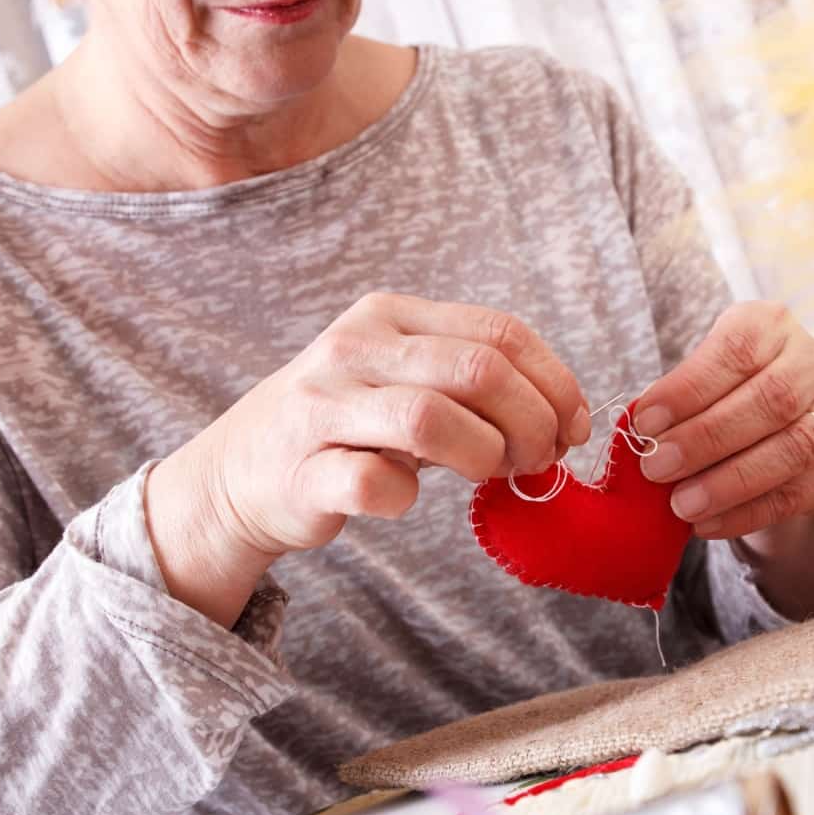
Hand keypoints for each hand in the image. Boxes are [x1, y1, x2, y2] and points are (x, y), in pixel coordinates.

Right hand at [146, 293, 589, 625]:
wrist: (239, 476)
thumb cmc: (350, 428)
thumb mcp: (409, 381)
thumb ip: (479, 386)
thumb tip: (567, 418)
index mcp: (392, 316)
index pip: (501, 332)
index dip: (555, 383)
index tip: (574, 428)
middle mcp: (354, 348)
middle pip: (478, 370)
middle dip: (531, 422)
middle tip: (539, 460)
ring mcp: (322, 407)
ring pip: (430, 418)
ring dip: (484, 455)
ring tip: (491, 476)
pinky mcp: (301, 471)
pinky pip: (375, 482)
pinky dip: (405, 498)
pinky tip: (403, 498)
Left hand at [633, 301, 813, 542]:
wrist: (772, 424)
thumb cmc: (719, 391)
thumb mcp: (698, 375)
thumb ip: (678, 400)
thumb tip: (644, 437)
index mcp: (772, 325)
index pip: (737, 351)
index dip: (690, 389)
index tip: (645, 423)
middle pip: (771, 400)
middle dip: (706, 439)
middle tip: (657, 468)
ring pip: (794, 449)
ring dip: (730, 482)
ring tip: (682, 504)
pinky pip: (797, 494)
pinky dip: (747, 513)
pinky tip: (706, 524)